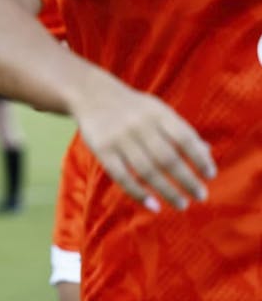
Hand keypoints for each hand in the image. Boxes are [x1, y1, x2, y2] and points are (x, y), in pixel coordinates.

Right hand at [73, 87, 215, 211]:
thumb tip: (207, 152)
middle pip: (167, 158)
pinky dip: (139, 194)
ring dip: (167, 191)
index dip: (199, 158)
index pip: (184, 138)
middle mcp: (139, 125)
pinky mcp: (102, 150)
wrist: (90, 94)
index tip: (209, 175)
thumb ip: (179, 129)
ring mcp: (119, 138)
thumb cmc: (133, 107)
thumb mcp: (157, 110)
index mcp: (157, 113)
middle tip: (201, 196)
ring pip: (146, 171)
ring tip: (182, 204)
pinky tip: (153, 205)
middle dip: (187, 180)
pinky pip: (122, 176)